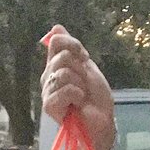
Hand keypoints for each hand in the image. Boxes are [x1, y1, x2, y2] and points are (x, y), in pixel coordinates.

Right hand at [40, 25, 115, 149]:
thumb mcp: (87, 67)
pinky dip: (77, 95)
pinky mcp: (49, 105)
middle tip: (84, 85)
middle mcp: (48, 76)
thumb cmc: (96, 98)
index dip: (73, 45)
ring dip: (80, 84)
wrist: (102, 122)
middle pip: (63, 56)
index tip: (85, 57)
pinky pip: (65, 89)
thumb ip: (71, 48)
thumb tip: (56, 27)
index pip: (56, 40)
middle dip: (80, 70)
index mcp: (55, 65)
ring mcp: (47, 91)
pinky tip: (78, 104)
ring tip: (81, 96)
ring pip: (64, 73)